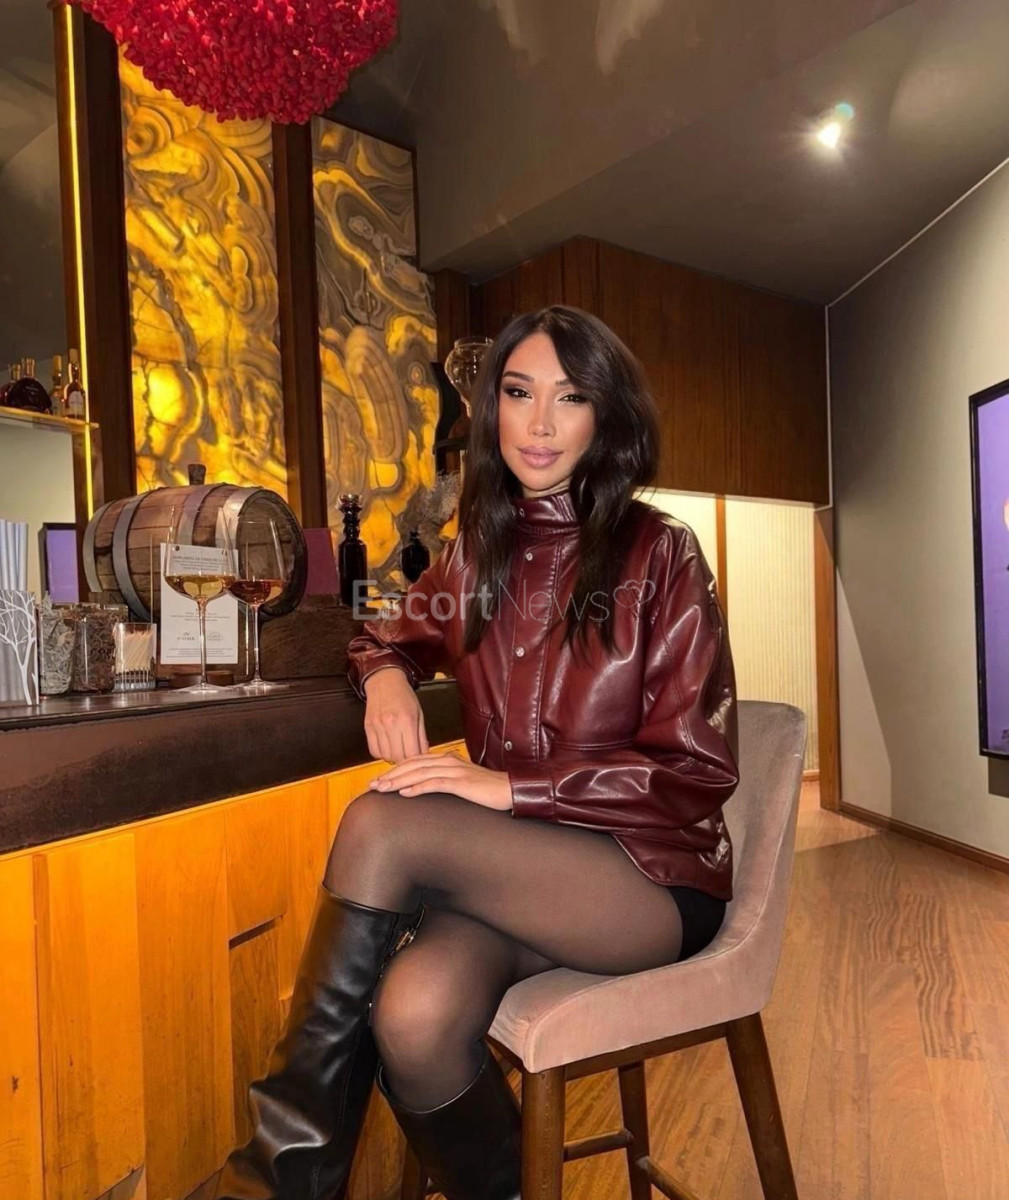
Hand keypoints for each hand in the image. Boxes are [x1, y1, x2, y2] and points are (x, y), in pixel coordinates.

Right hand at [362, 667, 428, 761]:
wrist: (385, 681)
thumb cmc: (404, 696)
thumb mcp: (419, 713)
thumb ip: (422, 736)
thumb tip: (424, 754)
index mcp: (407, 721)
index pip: (412, 753)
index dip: (416, 759)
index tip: (418, 758)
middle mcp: (391, 724)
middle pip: (398, 757)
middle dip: (405, 760)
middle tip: (408, 754)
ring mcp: (378, 726)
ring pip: (385, 756)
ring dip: (393, 757)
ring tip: (398, 749)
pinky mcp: (368, 727)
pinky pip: (374, 751)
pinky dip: (381, 753)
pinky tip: (388, 747)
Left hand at [368, 751, 513, 811]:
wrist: (510, 790)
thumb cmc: (487, 789)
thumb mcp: (463, 781)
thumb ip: (446, 779)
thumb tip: (427, 785)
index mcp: (447, 759)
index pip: (415, 761)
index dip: (395, 769)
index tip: (380, 779)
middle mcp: (448, 761)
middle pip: (412, 765)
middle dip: (390, 775)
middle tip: (373, 785)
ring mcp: (454, 770)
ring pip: (419, 773)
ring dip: (398, 781)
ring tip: (382, 789)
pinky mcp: (461, 783)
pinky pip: (435, 783)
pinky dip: (418, 787)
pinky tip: (405, 793)